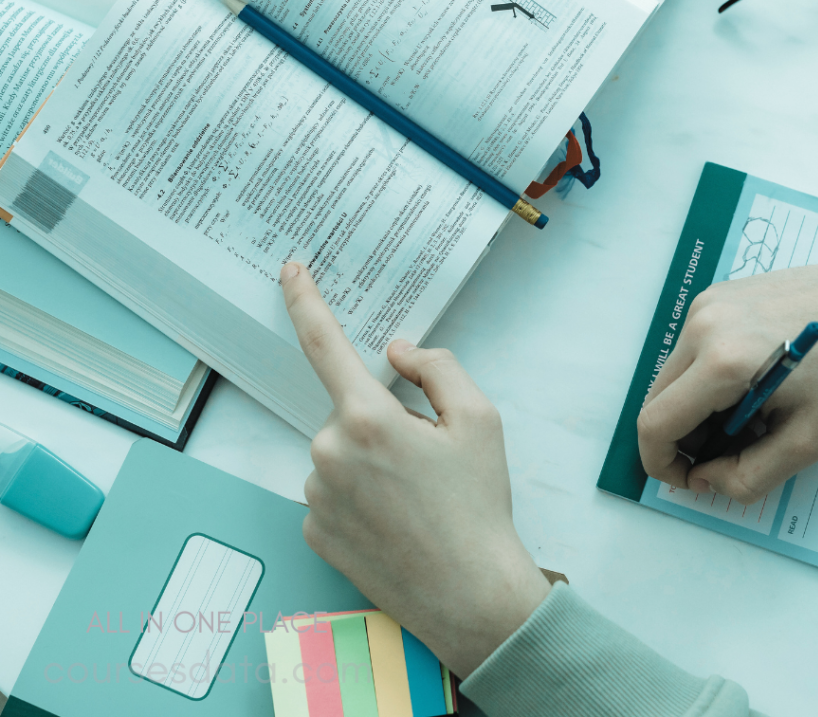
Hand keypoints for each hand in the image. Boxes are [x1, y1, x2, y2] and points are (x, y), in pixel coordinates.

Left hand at [280, 262, 550, 677]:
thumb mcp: (480, 418)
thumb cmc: (479, 504)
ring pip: (339, 452)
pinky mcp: (313, 532)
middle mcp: (328, 454)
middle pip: (349, 410)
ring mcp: (315, 496)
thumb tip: (396, 352)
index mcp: (367, 418)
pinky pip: (331, 491)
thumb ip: (436, 366)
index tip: (290, 270)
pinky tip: (393, 520)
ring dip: (369, 459)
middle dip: (382, 420)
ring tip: (415, 497)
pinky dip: (357, 494)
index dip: (304, 300)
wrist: (470, 595)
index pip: (324, 343)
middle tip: (427, 458)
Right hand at [637, 246, 817, 503]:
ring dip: (694, 407)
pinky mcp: (713, 296)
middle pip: (656, 399)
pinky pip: (689, 349)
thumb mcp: (807, 440)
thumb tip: (706, 479)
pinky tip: (747, 383)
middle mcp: (701, 326)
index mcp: (721, 362)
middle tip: (724, 453)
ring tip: (745, 416)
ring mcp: (704, 305)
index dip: (662, 463)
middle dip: (680, 438)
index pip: (656, 423)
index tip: (690, 479)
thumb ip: (749, 476)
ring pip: (671, 375)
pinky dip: (704, 377)